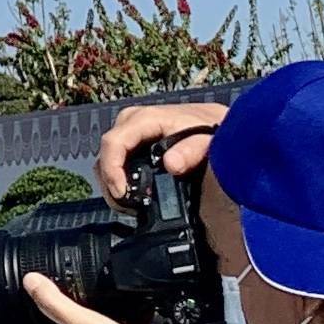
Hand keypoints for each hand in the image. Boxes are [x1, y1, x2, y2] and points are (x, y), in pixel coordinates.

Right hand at [94, 100, 232, 202]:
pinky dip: (121, 179)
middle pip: (106, 153)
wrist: (218, 125)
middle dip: (111, 181)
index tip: (122, 192)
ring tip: (133, 202)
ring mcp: (131, 131)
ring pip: (107, 158)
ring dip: (114, 182)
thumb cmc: (212, 130)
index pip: (113, 142)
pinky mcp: (133, 141)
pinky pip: (116, 160)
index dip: (111, 169)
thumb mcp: (208, 141)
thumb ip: (192, 151)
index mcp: (147, 119)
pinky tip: (136, 193)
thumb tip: (171, 164)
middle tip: (129, 204)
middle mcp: (133, 121)